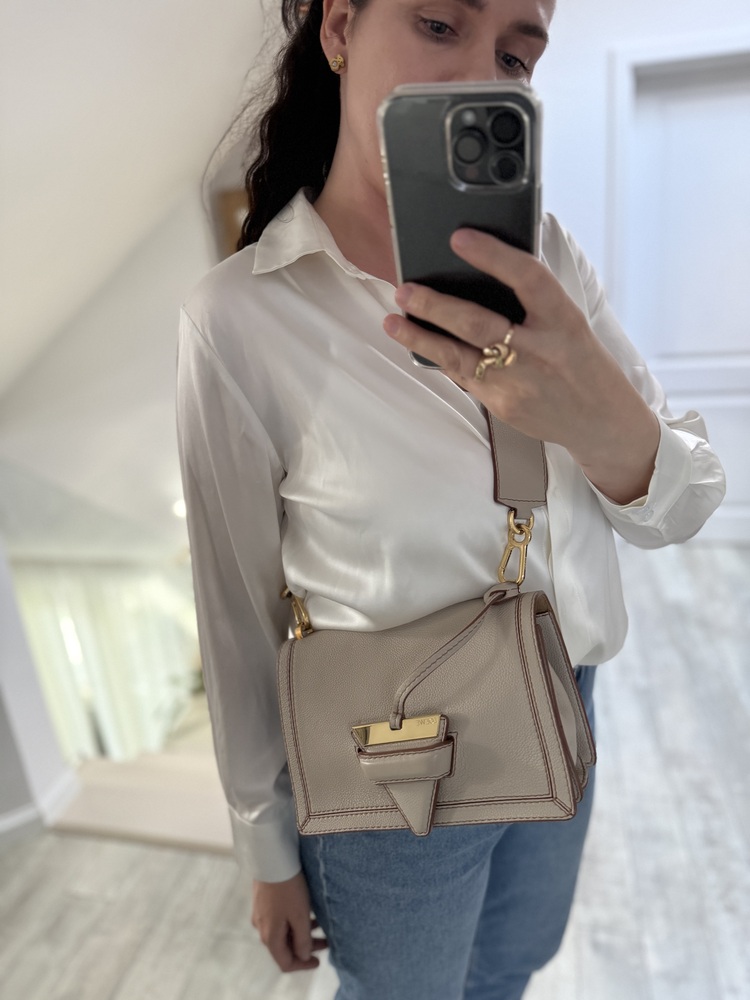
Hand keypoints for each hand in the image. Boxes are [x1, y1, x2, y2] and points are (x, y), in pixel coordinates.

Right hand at [251, 871, 327, 972]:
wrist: (272, 859)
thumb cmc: (288, 888)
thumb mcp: (300, 916)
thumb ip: (302, 940)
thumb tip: (303, 956)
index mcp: (270, 937)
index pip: (285, 963)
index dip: (303, 965)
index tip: (319, 961)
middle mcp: (262, 928)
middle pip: (284, 947)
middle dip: (306, 947)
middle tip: (326, 942)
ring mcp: (261, 914)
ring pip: (283, 932)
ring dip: (301, 933)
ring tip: (321, 925)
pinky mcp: (263, 902)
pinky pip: (279, 919)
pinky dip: (294, 921)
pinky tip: (307, 912)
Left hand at [383, 228, 659, 504]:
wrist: (601, 421)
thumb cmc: (581, 361)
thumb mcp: (568, 323)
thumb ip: (531, 302)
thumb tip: (480, 272)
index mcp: (562, 319)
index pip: (527, 278)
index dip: (493, 255)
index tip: (459, 237)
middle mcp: (540, 350)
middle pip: (479, 324)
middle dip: (436, 305)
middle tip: (404, 289)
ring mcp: (518, 382)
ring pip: (459, 357)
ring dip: (421, 337)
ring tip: (393, 320)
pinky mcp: (502, 405)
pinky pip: (463, 376)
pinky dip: (439, 358)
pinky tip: (418, 343)